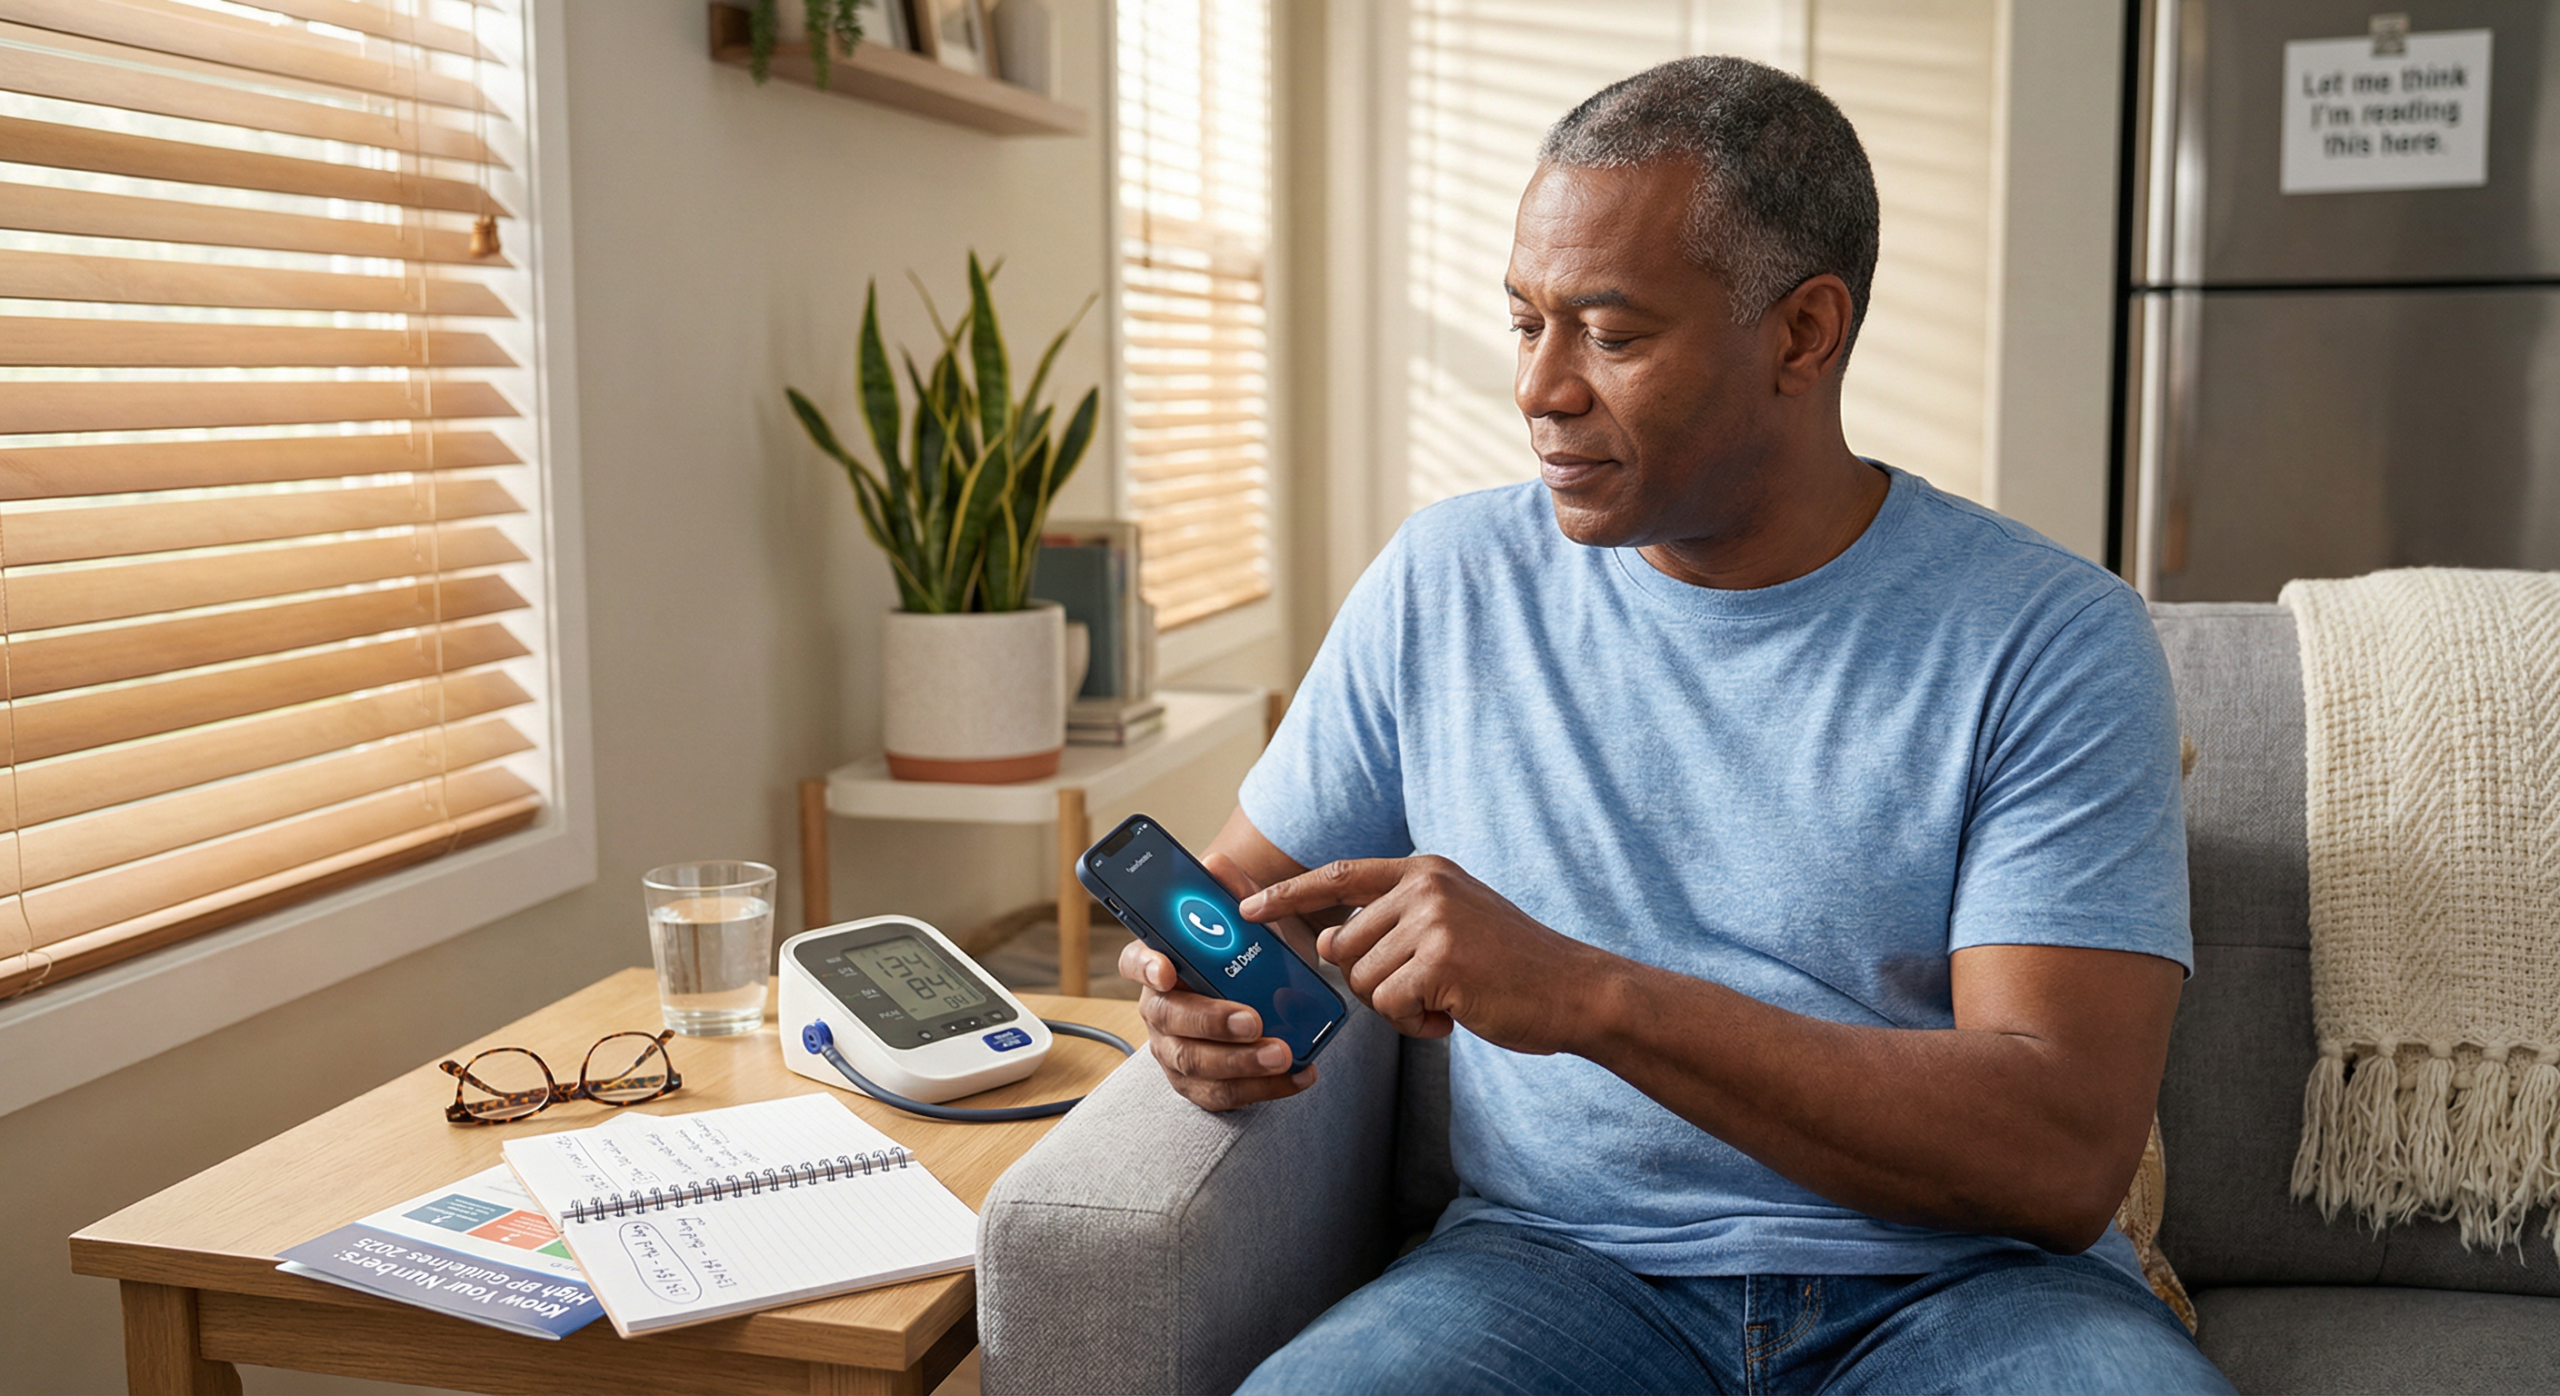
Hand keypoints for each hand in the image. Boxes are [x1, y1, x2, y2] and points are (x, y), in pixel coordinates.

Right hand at [1118, 852, 1320, 1110]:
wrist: (1275, 1001)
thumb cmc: (1250, 961)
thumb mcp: (1253, 925)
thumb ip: (1235, 895)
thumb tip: (1216, 863)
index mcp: (1161, 963)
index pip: (1134, 960)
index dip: (1146, 965)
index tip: (1168, 970)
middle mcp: (1160, 1010)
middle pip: (1170, 1018)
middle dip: (1211, 1021)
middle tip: (1253, 1020)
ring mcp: (1175, 1051)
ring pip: (1194, 1063)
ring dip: (1240, 1062)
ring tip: (1283, 1053)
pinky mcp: (1199, 1086)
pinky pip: (1222, 1095)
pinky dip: (1263, 1089)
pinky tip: (1297, 1075)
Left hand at [1241, 855, 1603, 1054]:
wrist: (1574, 990)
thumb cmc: (1511, 966)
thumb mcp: (1451, 923)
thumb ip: (1392, 923)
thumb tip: (1328, 940)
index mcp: (1425, 869)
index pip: (1339, 875)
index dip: (1289, 894)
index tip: (1247, 908)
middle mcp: (1426, 886)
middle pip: (1345, 944)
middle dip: (1373, 981)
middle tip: (1424, 991)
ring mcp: (1434, 920)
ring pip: (1364, 980)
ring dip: (1398, 1007)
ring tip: (1446, 1001)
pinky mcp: (1442, 961)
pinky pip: (1390, 1007)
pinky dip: (1415, 1025)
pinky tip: (1453, 1017)